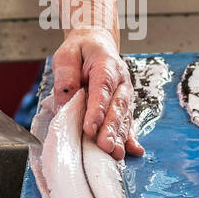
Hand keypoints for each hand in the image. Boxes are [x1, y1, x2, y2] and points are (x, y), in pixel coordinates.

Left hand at [51, 27, 144, 160]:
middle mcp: (120, 82)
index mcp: (106, 65)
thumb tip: (64, 107)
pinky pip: (128, 122)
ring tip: (115, 154)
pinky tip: (134, 151)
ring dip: (120, 137)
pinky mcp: (124, 106)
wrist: (96, 43)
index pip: (102, 89)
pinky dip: (130, 137)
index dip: (97, 110)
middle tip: (104, 146)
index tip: (89, 128)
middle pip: (117, 107)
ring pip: (124, 117)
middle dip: (111, 129)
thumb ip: (65, 79)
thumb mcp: (66, 56)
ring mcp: (125, 95)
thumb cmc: (80, 52)